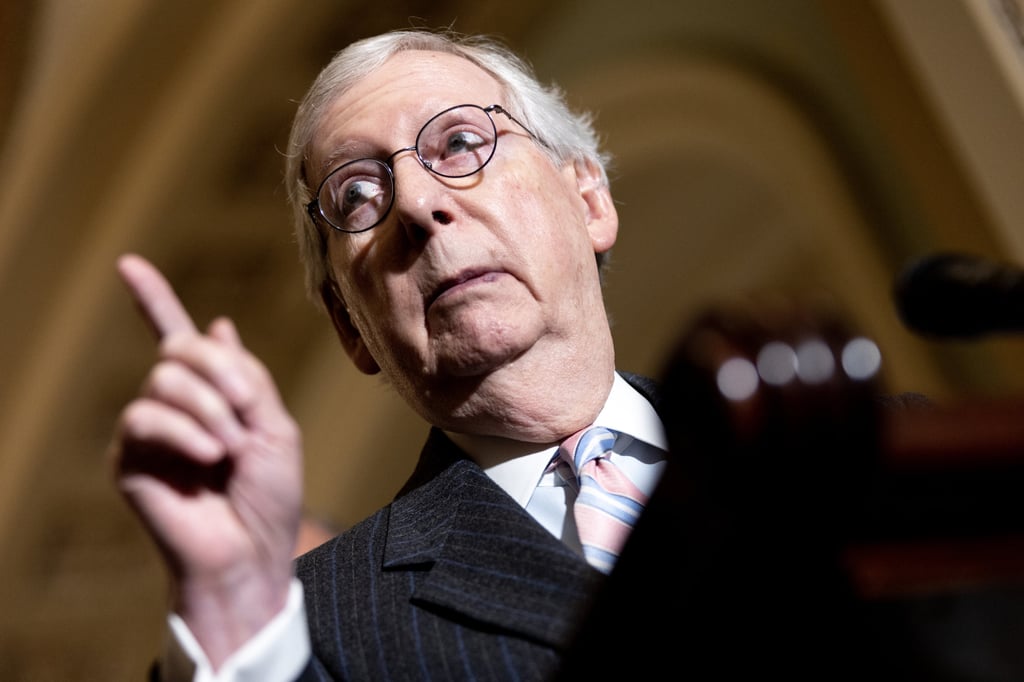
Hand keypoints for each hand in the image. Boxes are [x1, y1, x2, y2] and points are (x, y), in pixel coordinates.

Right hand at [110, 254, 302, 664]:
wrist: (252, 553)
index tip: (128, 263)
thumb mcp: (276, 426)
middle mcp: (174, 406)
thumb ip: (248, 377)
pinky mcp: (128, 459)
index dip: (153, 300)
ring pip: (164, 378)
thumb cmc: (270, 496)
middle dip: (221, 372)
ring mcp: (149, 431)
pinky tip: (210, 455)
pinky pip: (145, 416)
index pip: (176, 337)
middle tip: (247, 411)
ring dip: (209, 407)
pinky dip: (185, 429)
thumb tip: (219, 324)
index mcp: (212, 394)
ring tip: (231, 448)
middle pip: (179, 348)